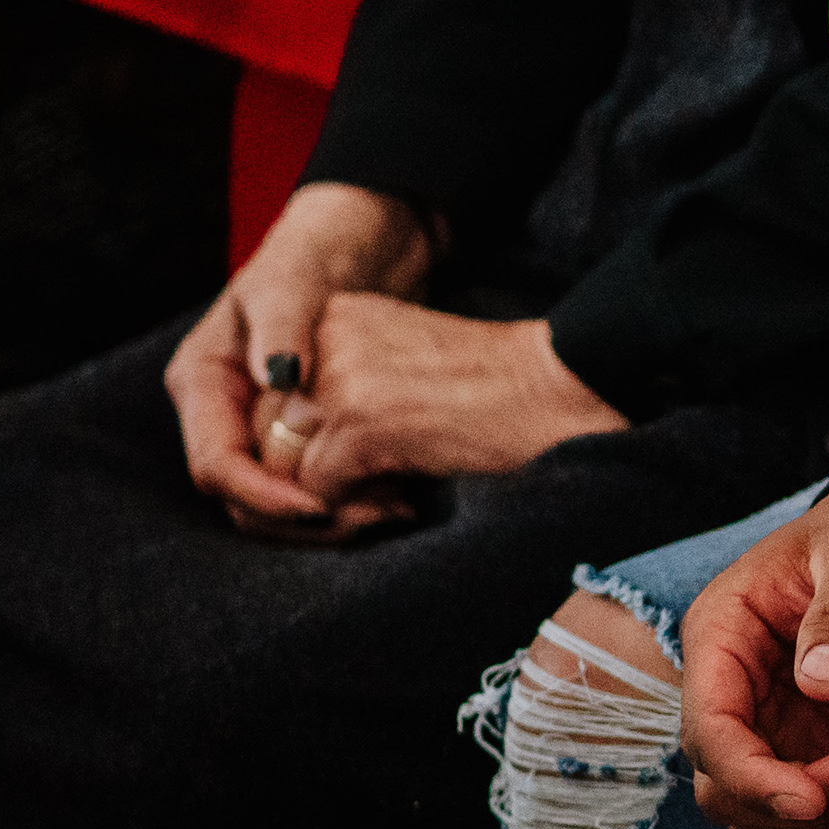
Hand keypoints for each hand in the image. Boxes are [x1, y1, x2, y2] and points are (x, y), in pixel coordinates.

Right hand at [164, 182, 439, 532]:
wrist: (366, 234)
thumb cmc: (318, 248)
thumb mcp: (295, 281)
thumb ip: (282, 327)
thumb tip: (276, 377)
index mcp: (203, 382)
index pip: (216, 466)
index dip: (262, 496)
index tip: (318, 506)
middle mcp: (225, 410)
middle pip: (244, 497)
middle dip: (300, 517)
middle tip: (369, 519)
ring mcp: (263, 421)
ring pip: (280, 497)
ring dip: (330, 513)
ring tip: (391, 510)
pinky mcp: (306, 426)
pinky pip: (316, 479)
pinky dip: (350, 493)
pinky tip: (397, 493)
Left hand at [261, 294, 626, 505]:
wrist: (562, 388)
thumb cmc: (494, 390)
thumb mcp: (400, 363)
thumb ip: (340, 386)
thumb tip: (281, 456)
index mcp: (336, 316)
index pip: (270, 395)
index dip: (306, 442)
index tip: (360, 462)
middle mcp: (326, 339)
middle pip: (266, 430)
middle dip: (304, 478)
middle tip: (371, 496)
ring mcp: (338, 380)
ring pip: (281, 466)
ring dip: (327, 501)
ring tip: (389, 500)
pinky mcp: (356, 424)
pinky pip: (315, 493)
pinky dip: (354, 512)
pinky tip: (404, 502)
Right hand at [686, 480, 828, 828]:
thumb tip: (823, 680)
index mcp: (722, 635)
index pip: (709, 727)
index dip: (750, 777)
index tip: (809, 800)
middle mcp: (732, 689)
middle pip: (724, 784)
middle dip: (790, 804)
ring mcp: (768, 724)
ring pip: (756, 811)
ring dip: (813, 827)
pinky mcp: (806, 745)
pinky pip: (799, 813)